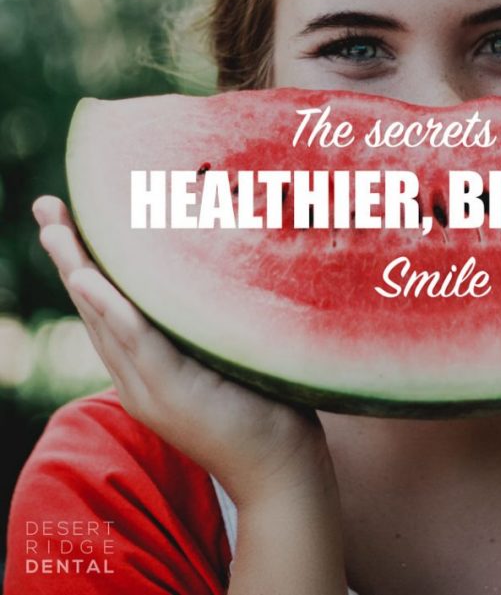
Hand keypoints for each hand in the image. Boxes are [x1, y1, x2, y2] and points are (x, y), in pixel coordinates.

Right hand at [33, 195, 336, 508]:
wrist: (280, 469)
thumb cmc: (264, 405)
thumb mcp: (226, 355)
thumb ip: (207, 323)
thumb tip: (219, 268)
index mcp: (147, 367)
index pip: (108, 306)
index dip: (86, 262)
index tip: (69, 218)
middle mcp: (138, 377)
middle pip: (94, 307)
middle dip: (69, 256)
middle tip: (46, 206)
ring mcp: (151, 388)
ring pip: (106, 320)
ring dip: (79, 271)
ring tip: (56, 229)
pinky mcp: (173, 394)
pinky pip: (137, 344)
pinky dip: (111, 310)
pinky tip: (91, 280)